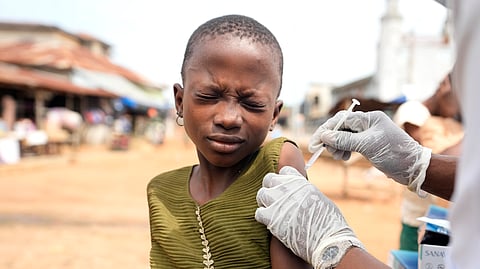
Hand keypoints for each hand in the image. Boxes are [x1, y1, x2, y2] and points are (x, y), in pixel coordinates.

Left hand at [255, 166, 363, 268]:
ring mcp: (278, 202)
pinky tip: (270, 221)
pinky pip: (258, 213)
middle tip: (274, 199)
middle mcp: (288, 189)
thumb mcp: (319, 198)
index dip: (283, 180)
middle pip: (268, 179)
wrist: (327, 240)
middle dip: (270, 188)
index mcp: (301, 182)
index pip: (284, 171)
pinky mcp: (272, 218)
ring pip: (261, 194)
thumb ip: (305, 192)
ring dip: (265, 202)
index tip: (285, 188)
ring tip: (271, 210)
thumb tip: (301, 194)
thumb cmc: (329, 223)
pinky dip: (262, 217)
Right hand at [308, 111, 430, 193]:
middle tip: (327, 152)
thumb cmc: (394, 154)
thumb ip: (344, 139)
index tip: (315, 142)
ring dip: (338, 146)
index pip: (341, 120)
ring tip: (339, 157)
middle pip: (342, 127)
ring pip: (345, 136)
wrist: (413, 168)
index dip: (327, 130)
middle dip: (332, 139)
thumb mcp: (367, 146)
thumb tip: (325, 136)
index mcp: (369, 118)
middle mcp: (368, 123)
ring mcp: (369, 134)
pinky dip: (345, 150)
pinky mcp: (369, 144)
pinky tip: (345, 157)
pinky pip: (351, 144)